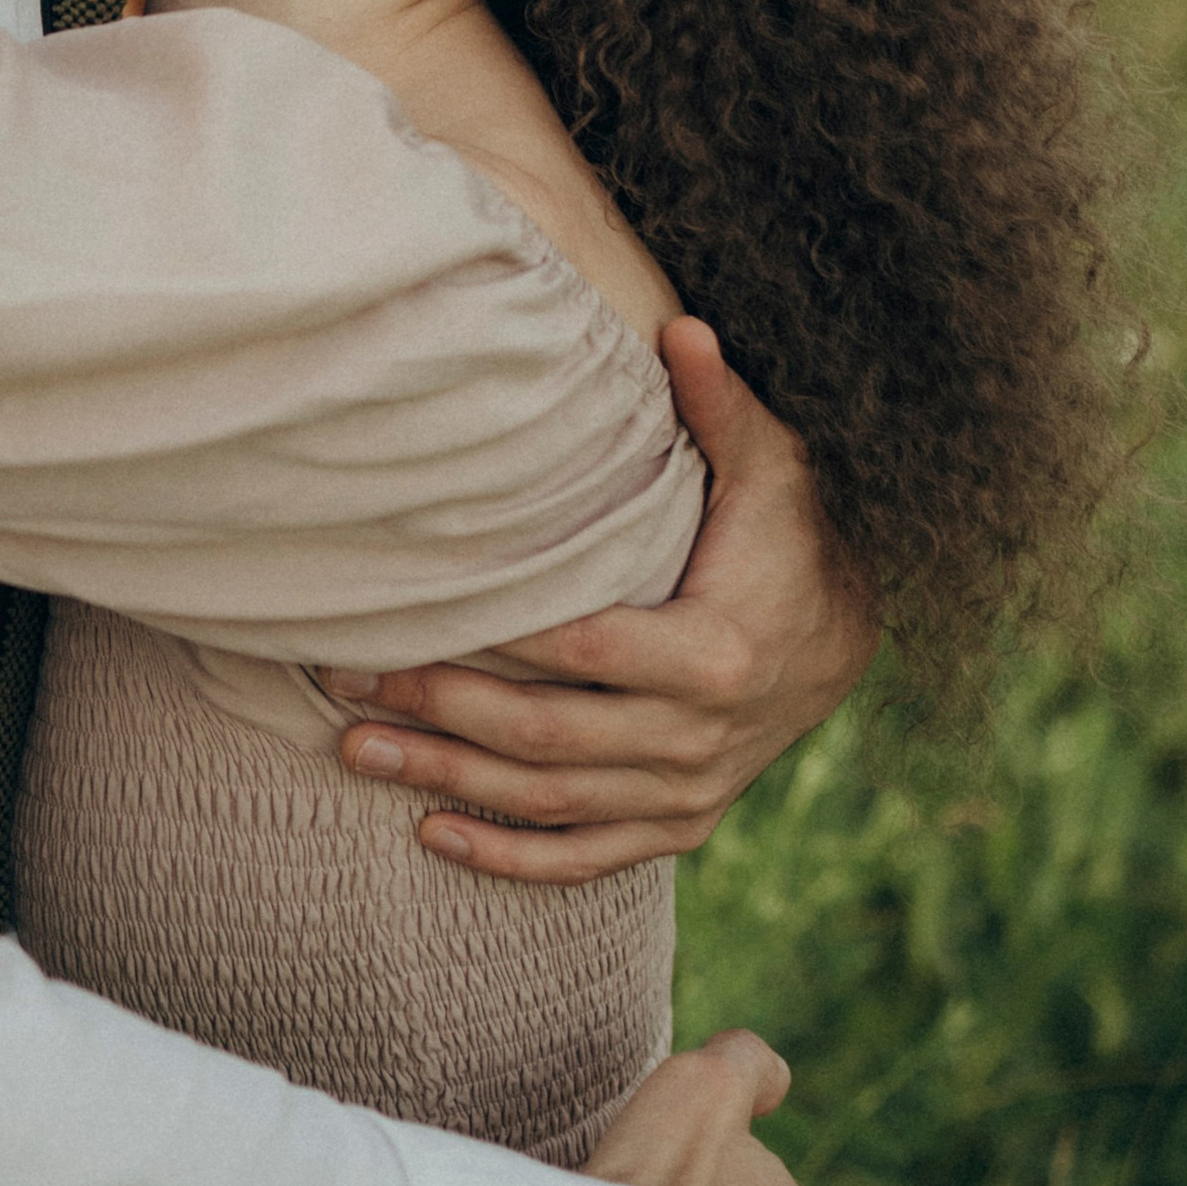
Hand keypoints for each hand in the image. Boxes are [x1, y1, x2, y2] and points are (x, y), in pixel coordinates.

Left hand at [323, 318, 877, 882]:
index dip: (494, 637)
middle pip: (547, 735)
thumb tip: (681, 328)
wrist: (842, 639)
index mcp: (715, 654)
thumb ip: (720, 406)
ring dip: (448, 782)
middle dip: (439, 709)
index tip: (407, 612)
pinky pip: (588, 857)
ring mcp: (688, 793)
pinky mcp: (678, 825)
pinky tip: (432, 838)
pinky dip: (510, 857)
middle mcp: (699, 738)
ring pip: (552, 801)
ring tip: (354, 754)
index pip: (581, 651)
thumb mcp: (771, 467)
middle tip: (345, 679)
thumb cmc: (785, 535)